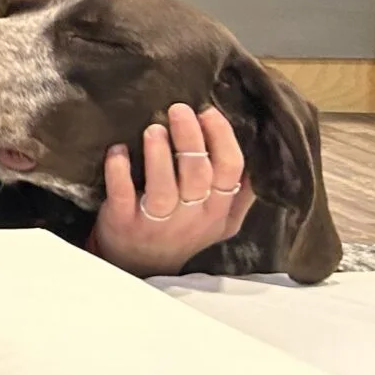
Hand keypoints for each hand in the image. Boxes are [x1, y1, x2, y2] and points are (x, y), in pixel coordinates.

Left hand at [89, 102, 255, 274]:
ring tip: (154, 128)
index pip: (231, 170)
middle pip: (198, 174)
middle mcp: (191, 216)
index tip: (208, 111)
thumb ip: (240, 196)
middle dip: (190, 138)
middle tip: (178, 109)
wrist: (141, 266)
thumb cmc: (183, 232)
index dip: (222, 138)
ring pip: (164, 187)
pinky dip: (118, 172)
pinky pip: (122, 195)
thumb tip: (258, 159)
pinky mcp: (123, 222)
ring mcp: (157, 221)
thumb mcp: (220, 222)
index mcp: (218, 209)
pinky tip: (117, 150)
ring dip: (159, 154)